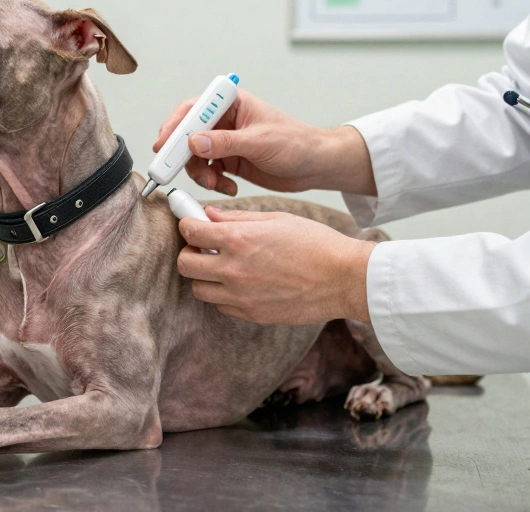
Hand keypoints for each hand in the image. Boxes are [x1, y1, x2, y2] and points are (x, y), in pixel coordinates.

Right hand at [152, 90, 374, 196]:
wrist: (315, 166)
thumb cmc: (296, 143)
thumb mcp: (260, 141)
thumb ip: (226, 143)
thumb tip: (195, 142)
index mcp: (232, 103)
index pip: (194, 108)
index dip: (175, 125)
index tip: (163, 144)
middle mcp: (224, 121)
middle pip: (188, 134)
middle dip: (181, 155)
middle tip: (171, 171)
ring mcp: (225, 142)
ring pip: (195, 157)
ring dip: (200, 173)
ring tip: (216, 183)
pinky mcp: (229, 161)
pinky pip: (208, 172)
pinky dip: (213, 182)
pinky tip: (230, 188)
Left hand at [176, 207, 375, 324]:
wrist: (344, 278)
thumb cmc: (316, 244)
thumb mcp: (276, 219)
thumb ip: (237, 218)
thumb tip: (209, 215)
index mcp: (239, 240)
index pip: (190, 232)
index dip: (187, 223)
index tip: (192, 223)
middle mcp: (234, 270)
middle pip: (185, 264)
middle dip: (190, 252)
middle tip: (204, 247)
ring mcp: (241, 297)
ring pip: (199, 289)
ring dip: (205, 276)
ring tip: (223, 266)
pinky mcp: (252, 315)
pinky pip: (221, 306)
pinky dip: (224, 295)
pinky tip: (241, 282)